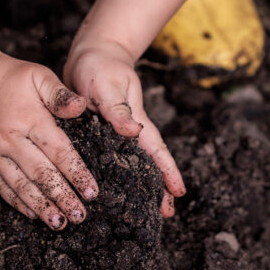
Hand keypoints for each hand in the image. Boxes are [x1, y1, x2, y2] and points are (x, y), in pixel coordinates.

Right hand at [0, 55, 98, 229]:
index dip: (76, 174)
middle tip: (80, 215)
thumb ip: (61, 95)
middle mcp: (10, 140)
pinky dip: (17, 202)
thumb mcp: (39, 76)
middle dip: (62, 197)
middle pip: (41, 175)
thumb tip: (82, 108)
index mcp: (30, 120)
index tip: (92, 192)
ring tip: (59, 223)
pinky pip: (1, 187)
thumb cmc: (13, 78)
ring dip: (41, 206)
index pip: (58, 152)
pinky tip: (32, 214)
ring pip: (21, 186)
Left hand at [63, 41, 185, 216]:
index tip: (178, 193)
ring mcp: (114, 134)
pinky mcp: (98, 134)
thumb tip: (133, 131)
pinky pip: (110, 158)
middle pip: (148, 163)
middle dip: (158, 188)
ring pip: (130, 164)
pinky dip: (115, 174)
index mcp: (136, 122)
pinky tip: (109, 188)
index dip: (167, 172)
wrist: (90, 55)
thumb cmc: (100, 67)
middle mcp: (128, 132)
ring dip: (138, 184)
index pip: (156, 151)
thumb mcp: (107, 86)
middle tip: (166, 215)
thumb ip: (118, 110)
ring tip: (140, 210)